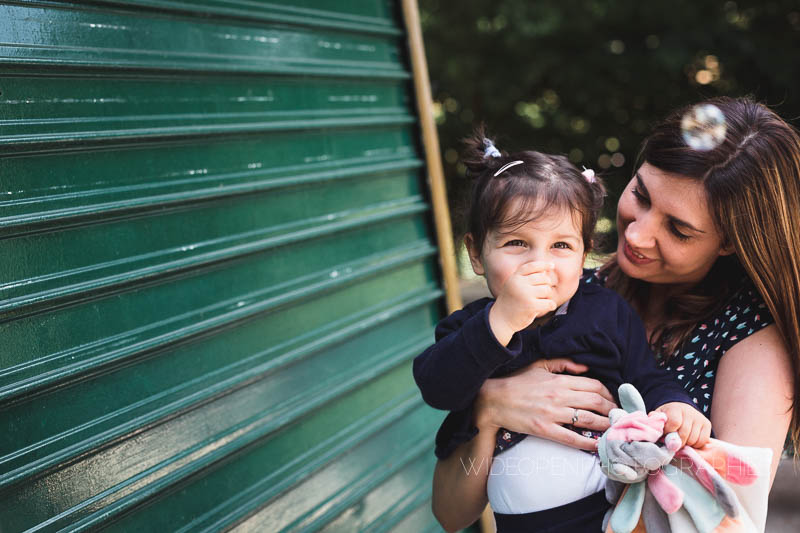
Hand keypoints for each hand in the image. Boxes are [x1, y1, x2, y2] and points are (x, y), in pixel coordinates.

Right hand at [474, 357, 617, 450]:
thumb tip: (586, 367)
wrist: (493, 399)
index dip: (609, 394)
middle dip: (613, 410)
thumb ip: (564, 363)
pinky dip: (587, 443)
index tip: (614, 401)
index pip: (594, 385)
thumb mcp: (539, 365)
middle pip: (596, 402)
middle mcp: (559, 396)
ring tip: (615, 430)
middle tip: (620, 417)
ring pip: (588, 420)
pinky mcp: (544, 429)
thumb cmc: (516, 382)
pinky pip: (571, 438)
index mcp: (559, 380)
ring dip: (606, 425)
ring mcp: (552, 414)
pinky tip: (598, 445)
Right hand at [488, 261, 557, 344]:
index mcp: (514, 277)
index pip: (532, 266)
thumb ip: (526, 278)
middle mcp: (519, 283)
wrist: (501, 319)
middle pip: (543, 278)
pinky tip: (547, 307)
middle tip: (540, 294)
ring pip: (547, 290)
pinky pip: (549, 302)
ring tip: (539, 301)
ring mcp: (525, 294)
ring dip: (547, 296)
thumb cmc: (510, 302)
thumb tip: (545, 271)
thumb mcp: (513, 286)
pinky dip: (551, 305)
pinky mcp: (531, 305)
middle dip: (545, 285)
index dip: (543, 264)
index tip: (552, 265)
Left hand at [654, 402, 711, 447]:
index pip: (674, 423)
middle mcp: (690, 412)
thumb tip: (654, 429)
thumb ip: (656, 422)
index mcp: (676, 408)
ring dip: (685, 444)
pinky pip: (702, 441)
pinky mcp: (707, 424)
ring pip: (693, 440)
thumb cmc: (668, 416)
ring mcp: (700, 418)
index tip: (665, 434)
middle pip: (684, 434)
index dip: (669, 432)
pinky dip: (695, 445)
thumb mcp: (659, 416)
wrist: (680, 408)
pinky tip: (688, 441)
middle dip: (676, 441)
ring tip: (680, 440)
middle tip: (672, 441)